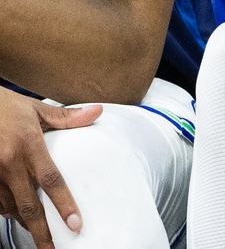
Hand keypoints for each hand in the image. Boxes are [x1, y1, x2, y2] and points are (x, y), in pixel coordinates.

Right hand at [0, 91, 99, 248]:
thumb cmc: (7, 107)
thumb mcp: (37, 109)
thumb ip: (67, 117)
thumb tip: (97, 112)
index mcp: (29, 145)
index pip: (51, 180)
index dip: (64, 204)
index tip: (75, 223)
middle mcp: (10, 163)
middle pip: (29, 205)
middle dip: (41, 231)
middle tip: (53, 248)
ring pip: (10, 208)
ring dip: (25, 222)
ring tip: (39, 234)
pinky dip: (8, 212)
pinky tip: (17, 215)